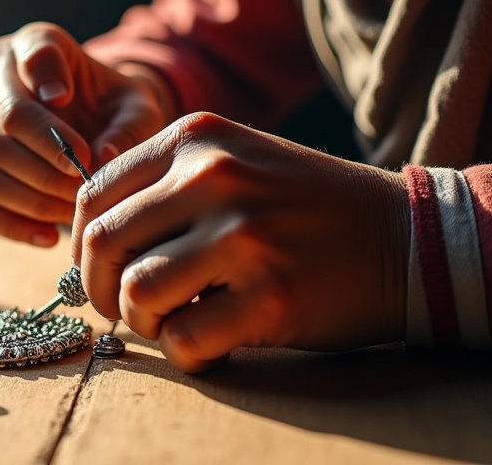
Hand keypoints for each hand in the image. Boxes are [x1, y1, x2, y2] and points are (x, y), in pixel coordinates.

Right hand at [0, 22, 167, 245]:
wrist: (97, 126)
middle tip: (85, 185)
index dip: (48, 81)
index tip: (72, 106)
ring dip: (33, 198)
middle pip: (4, 120)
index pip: (32, 53)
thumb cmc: (118, 110)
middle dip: (48, 161)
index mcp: (37, 43)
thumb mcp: (139, 110)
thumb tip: (99, 160)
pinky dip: (9, 224)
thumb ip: (129, 129)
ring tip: (74, 213)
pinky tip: (48, 236)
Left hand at [71, 112, 409, 371]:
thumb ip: (164, 184)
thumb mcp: (236, 159)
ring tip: (179, 321)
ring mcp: (245, 234)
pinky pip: (185, 341)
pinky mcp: (272, 295)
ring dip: (147, 324)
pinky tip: (215, 342)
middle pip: (101, 245)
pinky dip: (188, 354)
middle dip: (99, 290)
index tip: (104, 271)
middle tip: (126, 309)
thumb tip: (86, 242)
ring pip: (136, 295)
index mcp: (196, 137)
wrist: (409, 237)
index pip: (92, 194)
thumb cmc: (307, 206)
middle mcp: (215, 175)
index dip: (82, 245)